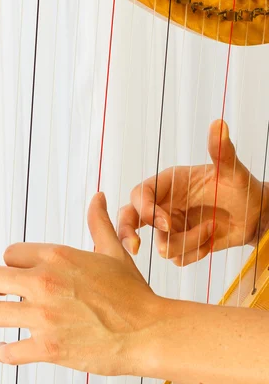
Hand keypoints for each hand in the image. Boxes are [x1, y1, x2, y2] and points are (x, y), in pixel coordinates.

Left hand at [0, 193, 160, 375]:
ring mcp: (43, 316)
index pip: (11, 253)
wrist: (148, 330)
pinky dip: (3, 351)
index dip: (11, 262)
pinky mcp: (48, 347)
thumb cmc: (132, 292)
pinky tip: (2, 349)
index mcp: (57, 256)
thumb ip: (98, 222)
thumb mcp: (114, 251)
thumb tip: (98, 197)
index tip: (13, 270)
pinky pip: (10, 351)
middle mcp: (44, 282)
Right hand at [119, 120, 268, 265]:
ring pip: (162, 245)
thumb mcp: (233, 171)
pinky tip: (212, 241)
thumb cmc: (242, 188)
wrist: (257, 215)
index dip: (146, 209)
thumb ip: (222, 151)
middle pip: (129, 218)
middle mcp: (164, 204)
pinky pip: (177, 259)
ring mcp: (171, 226)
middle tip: (135, 247)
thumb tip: (219, 124)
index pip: (139, 194)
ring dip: (189, 242)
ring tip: (213, 227)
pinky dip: (196, 253)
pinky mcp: (182, 245)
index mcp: (167, 183)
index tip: (168, 223)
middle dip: (127, 232)